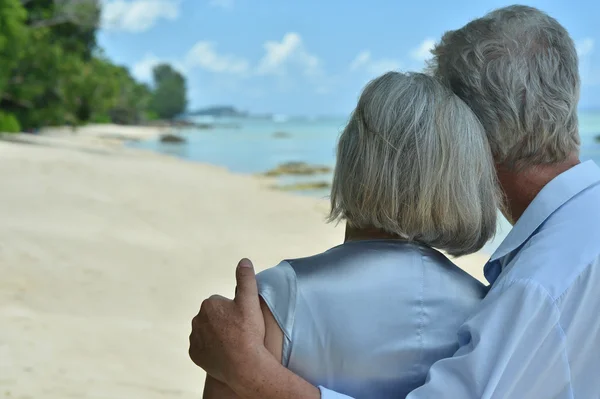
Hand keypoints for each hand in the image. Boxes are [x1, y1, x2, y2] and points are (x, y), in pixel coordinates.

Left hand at [189, 258, 266, 384]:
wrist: (244, 365)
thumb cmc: (249, 332)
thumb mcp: (250, 301)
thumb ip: (246, 279)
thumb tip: (244, 260)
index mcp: (209, 304)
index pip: (222, 303)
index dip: (235, 311)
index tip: (243, 320)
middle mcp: (197, 319)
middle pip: (213, 317)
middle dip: (223, 322)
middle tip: (240, 332)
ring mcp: (194, 338)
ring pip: (207, 332)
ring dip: (217, 335)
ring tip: (233, 343)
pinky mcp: (193, 354)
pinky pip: (202, 348)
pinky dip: (211, 349)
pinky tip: (224, 353)